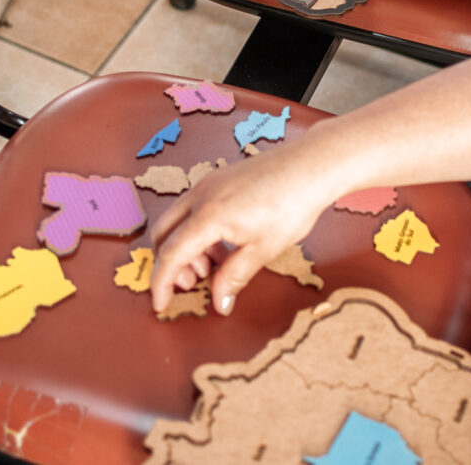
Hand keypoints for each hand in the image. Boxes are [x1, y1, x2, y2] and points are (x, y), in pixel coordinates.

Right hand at [150, 149, 335, 316]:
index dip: (161, 283)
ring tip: (214, 266)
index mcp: (208, 216)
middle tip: (191, 285)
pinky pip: (193, 209)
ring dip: (185, 248)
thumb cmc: (291, 204)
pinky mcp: (217, 180)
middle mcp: (199, 196)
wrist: (310, 166)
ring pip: (177, 221)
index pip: (170, 254)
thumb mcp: (262, 249)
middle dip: (169, 264)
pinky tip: (224, 245)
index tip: (160, 304)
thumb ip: (234, 277)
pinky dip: (197, 231)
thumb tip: (219, 302)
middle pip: (163, 234)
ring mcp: (206, 184)